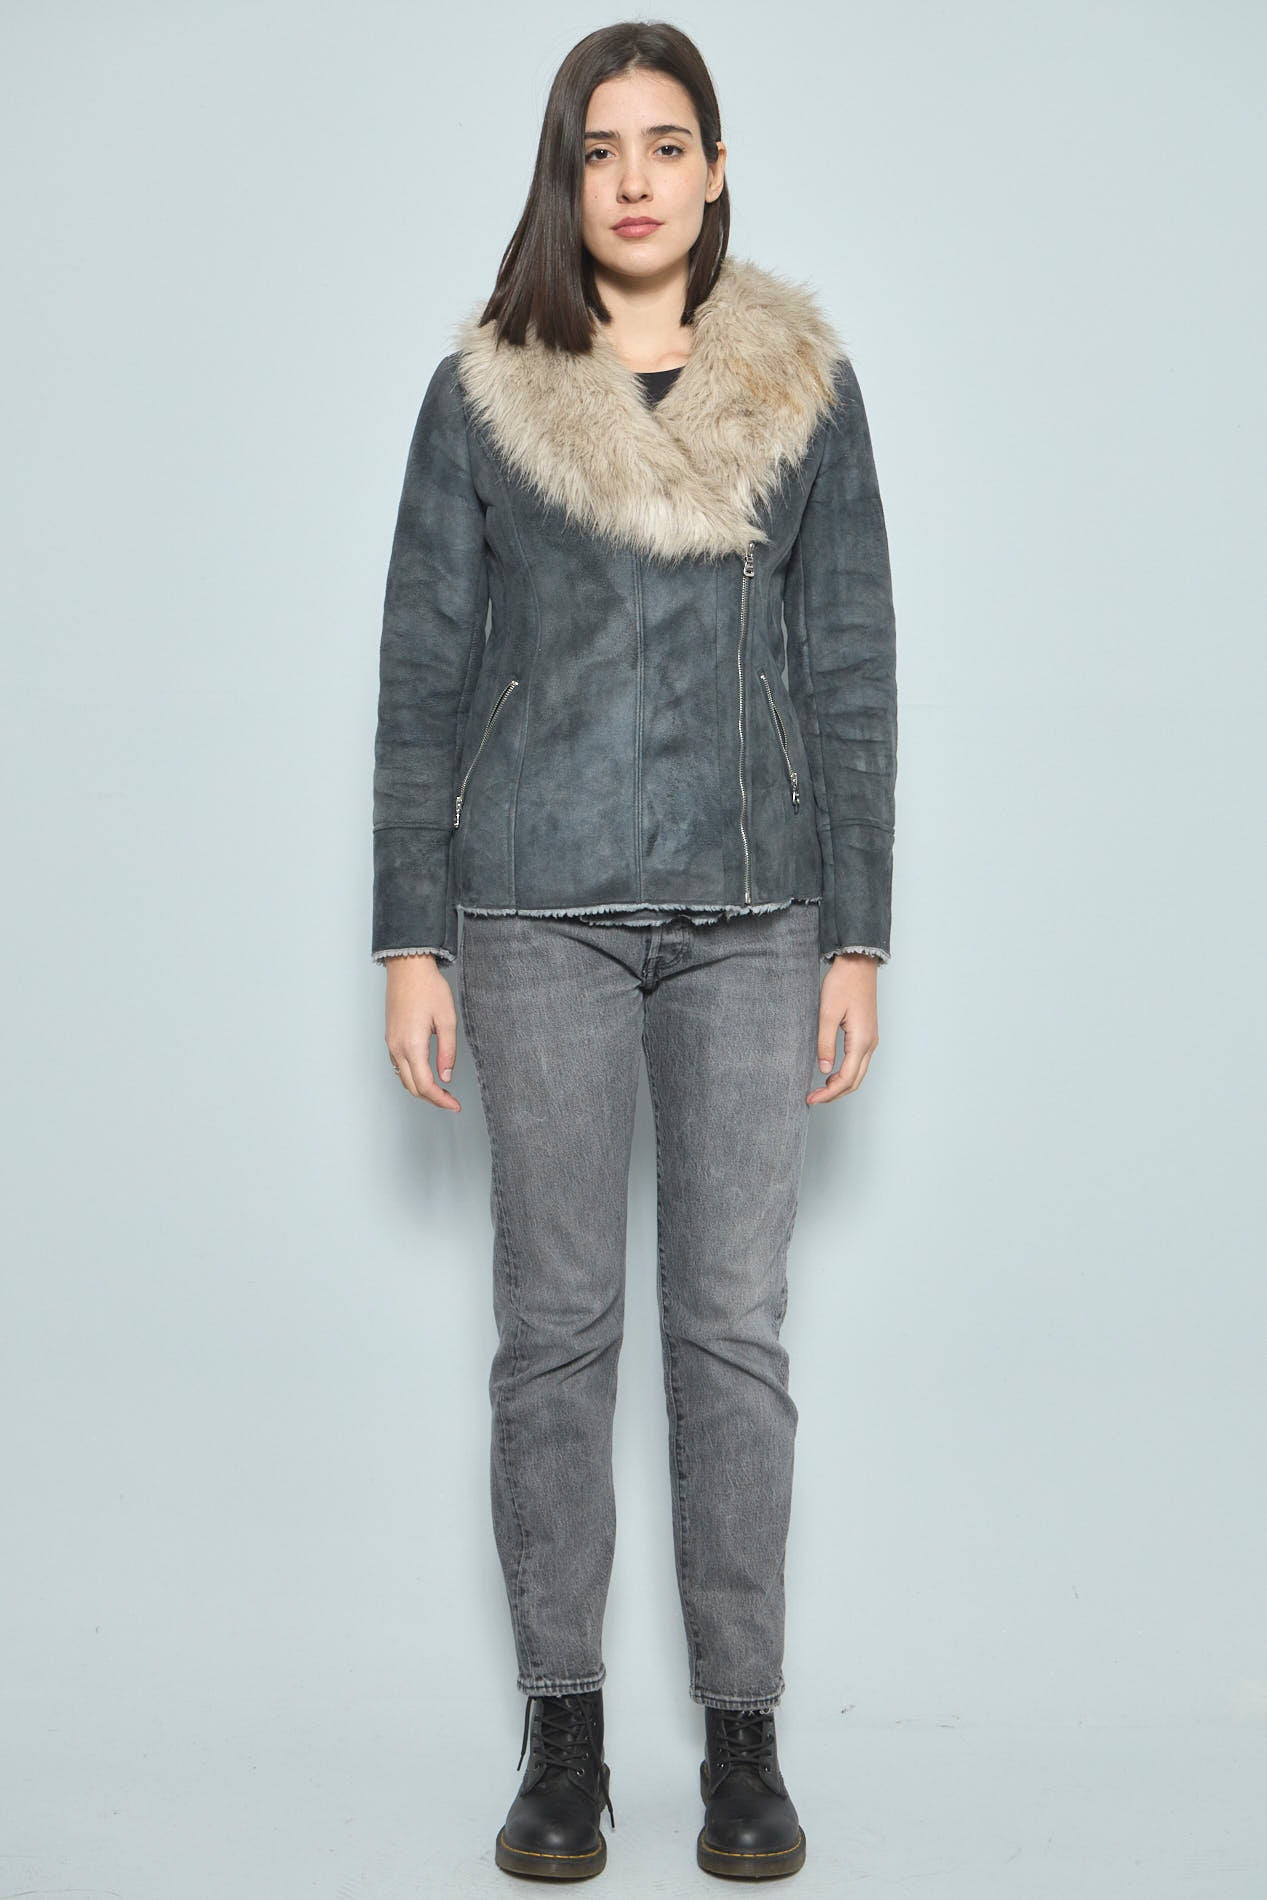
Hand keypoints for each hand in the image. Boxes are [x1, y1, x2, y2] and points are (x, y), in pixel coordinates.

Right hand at [384, 955, 461, 1110]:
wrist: (407, 968)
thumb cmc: (429, 988)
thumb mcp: (447, 1020)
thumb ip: (448, 1051)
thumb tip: (446, 1076)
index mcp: (412, 1045)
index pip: (425, 1085)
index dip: (441, 1100)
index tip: (455, 1105)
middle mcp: (397, 1048)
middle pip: (412, 1087)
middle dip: (432, 1098)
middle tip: (451, 1101)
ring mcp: (390, 1043)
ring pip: (403, 1078)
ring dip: (421, 1089)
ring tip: (441, 1090)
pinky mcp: (390, 1037)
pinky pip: (398, 1066)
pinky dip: (412, 1077)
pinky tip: (426, 1073)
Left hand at [807, 953, 879, 1105]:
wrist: (858, 964)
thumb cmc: (843, 984)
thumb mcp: (827, 1014)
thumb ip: (825, 1043)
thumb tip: (823, 1069)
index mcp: (861, 1041)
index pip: (846, 1079)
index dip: (829, 1093)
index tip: (811, 1098)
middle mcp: (870, 1043)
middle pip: (855, 1081)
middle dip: (834, 1093)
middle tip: (813, 1098)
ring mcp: (871, 1039)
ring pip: (858, 1073)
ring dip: (841, 1084)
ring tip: (820, 1088)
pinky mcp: (867, 1034)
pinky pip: (859, 1062)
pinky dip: (846, 1073)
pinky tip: (831, 1072)